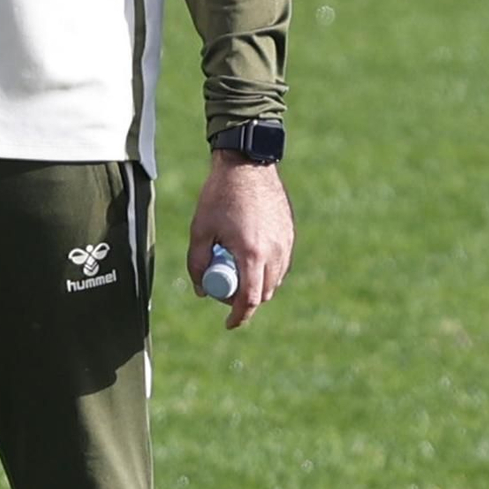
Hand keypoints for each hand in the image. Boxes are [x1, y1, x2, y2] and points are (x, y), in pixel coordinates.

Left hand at [187, 156, 294, 329]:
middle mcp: (275, 252)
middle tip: (224, 288)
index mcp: (251, 253)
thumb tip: (202, 290)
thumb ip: (197, 263)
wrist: (248, 164)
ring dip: (257, 284)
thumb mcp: (199, 230)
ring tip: (235, 266)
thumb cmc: (220, 196)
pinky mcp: (290, 234)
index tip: (228, 323)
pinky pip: (282, 264)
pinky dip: (267, 269)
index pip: (250, 299)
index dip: (238, 316)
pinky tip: (250, 255)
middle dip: (245, 300)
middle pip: (264, 294)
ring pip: (275, 280)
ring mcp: (286, 243)